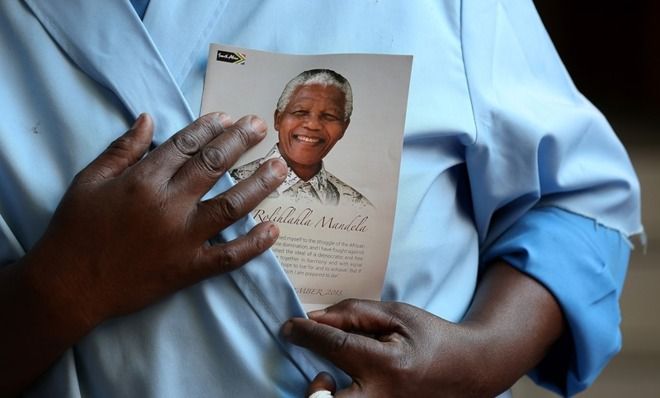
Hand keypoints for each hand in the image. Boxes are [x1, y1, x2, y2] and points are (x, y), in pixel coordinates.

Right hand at [22, 112, 286, 326]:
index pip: (185, 145)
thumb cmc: (75, 229)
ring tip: (281, 168)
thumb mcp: (89, 180)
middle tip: (261, 127)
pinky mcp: (189, 268)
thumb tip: (148, 118)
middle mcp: (168, 205)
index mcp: (142, 180)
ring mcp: (182, 238)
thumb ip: (122, 149)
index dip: (209, 128)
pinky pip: (229, 256)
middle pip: (213, 166)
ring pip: (231, 206)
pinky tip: (273, 229)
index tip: (228, 118)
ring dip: (258, 185)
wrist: (68, 286)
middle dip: (240, 142)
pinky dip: (254, 244)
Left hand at [282, 299, 485, 397]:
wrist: (467, 370)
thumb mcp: (396, 315)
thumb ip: (354, 314)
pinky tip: (343, 385)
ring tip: (329, 378)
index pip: (334, 346)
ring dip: (324, 397)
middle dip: (313, 390)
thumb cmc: (429, 337)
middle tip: (317, 372)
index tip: (289, 326)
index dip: (306, 333)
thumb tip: (314, 318)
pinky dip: (340, 396)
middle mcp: (381, 397)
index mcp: (386, 365)